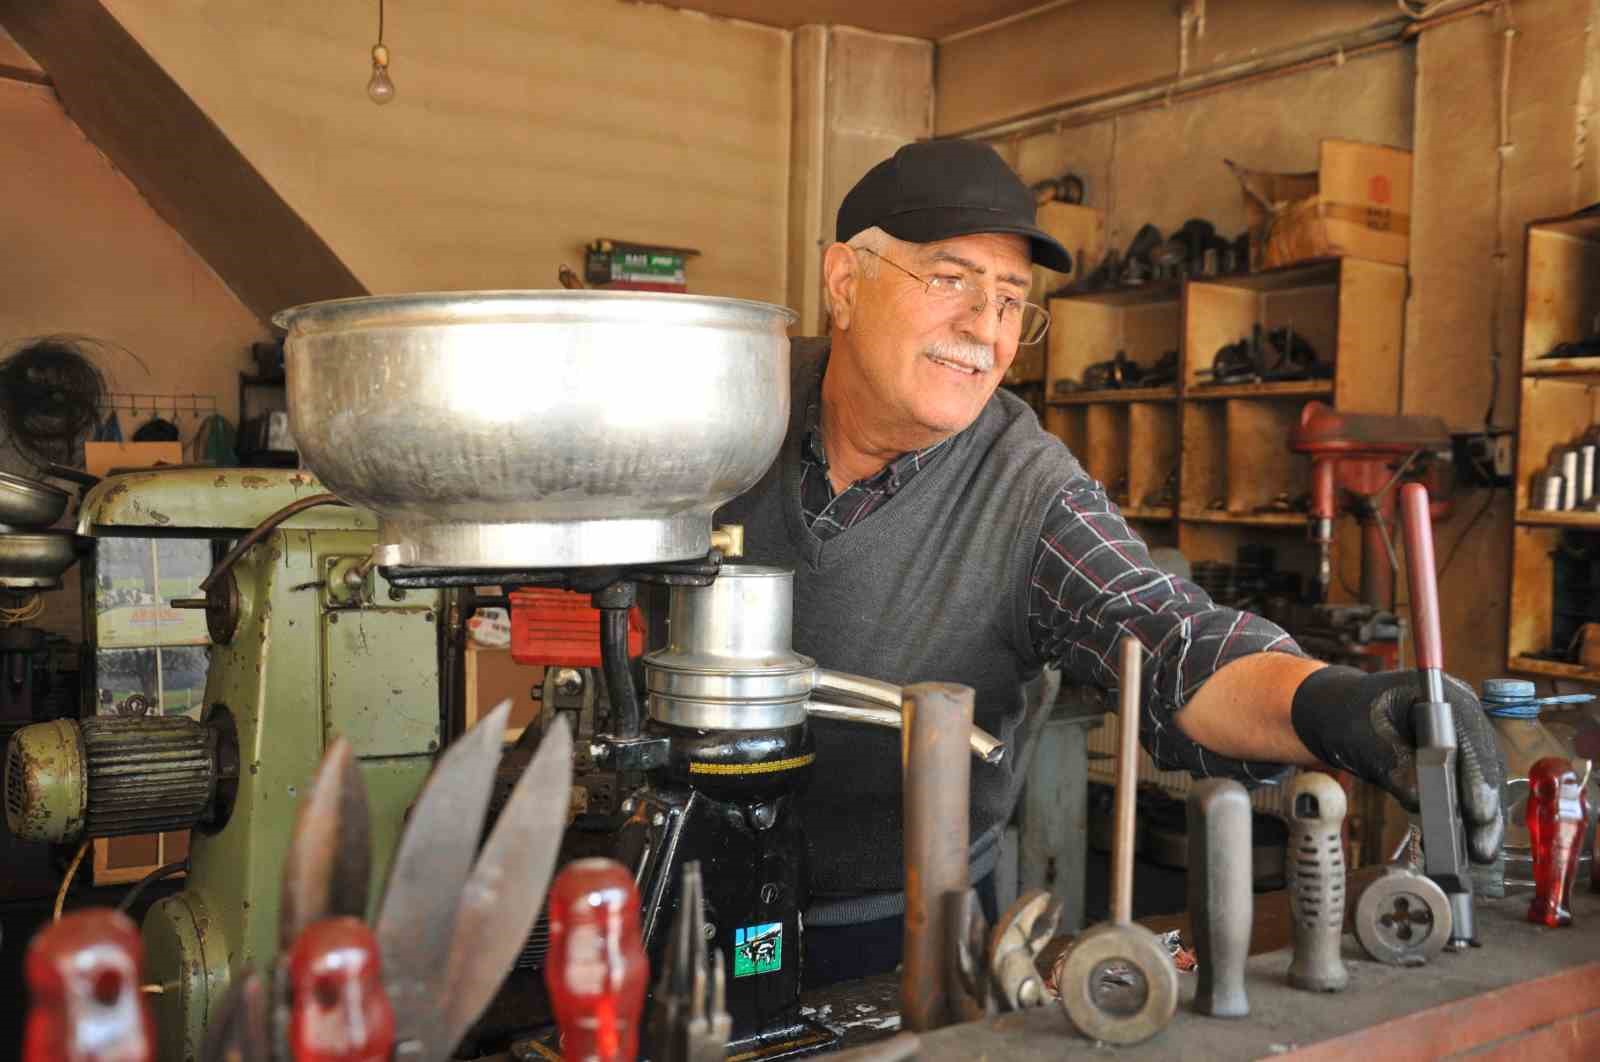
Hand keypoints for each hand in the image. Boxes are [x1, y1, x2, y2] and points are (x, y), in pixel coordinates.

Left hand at [1289, 665, 1504, 862]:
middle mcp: (1461, 715)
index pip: (1471, 739)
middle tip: (1482, 847)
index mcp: (1441, 695)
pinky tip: (1468, 842)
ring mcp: (1463, 737)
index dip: (1478, 778)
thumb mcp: (1362, 737)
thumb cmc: (1348, 715)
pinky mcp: (1457, 759)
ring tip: (1479, 852)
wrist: (1340, 713)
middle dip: (1486, 807)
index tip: (1478, 813)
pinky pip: (1470, 787)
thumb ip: (1392, 763)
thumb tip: (1420, 798)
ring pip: (1484, 780)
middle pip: (1485, 763)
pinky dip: (1470, 814)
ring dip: (1484, 817)